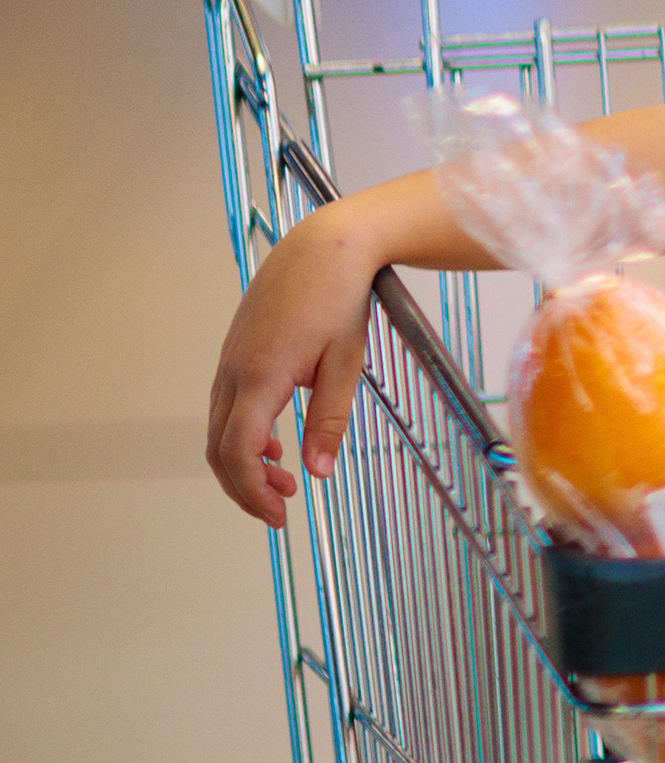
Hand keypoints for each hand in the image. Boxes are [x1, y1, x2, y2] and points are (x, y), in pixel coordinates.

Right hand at [206, 213, 390, 526]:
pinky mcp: (235, 351)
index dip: (252, 490)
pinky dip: (242, 434)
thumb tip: (319, 471)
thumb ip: (330, 419)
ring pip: (219, 428)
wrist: (325, 246)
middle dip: (244, 487)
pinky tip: (273, 443)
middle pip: (220, 448)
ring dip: (243, 462)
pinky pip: (226, 405)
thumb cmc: (340, 298)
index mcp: (260, 377)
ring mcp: (229, 360)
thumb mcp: (347, 363)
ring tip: (282, 480)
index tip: (279, 516)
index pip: (239, 451)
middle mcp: (233, 371)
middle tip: (279, 512)